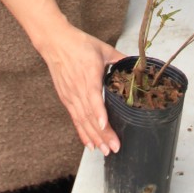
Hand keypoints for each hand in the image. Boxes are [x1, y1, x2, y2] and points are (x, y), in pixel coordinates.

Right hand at [39, 22, 124, 154]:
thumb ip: (120, 59)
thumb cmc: (79, 44)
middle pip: (89, 115)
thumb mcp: (103, 49)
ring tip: (104, 150)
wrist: (55, 43)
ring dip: (94, 137)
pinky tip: (89, 144)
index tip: (106, 125)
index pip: (93, 96)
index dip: (99, 112)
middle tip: (113, 147)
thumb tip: (138, 65)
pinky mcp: (66, 99)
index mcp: (88, 75)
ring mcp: (71, 96)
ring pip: (82, 120)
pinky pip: (75, 119)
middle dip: (102, 133)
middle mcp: (78, 88)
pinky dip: (82, 133)